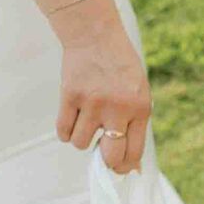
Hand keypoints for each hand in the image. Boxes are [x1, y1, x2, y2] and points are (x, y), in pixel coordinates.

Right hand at [55, 2, 150, 176]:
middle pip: (110, 156)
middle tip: (99, 152)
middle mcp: (118, 108)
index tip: (118, 168)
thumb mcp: (138, 91)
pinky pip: (63, 131)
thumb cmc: (119, 65)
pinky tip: (72, 117)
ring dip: (82, 138)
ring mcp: (92, 103)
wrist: (95, 35)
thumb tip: (130, 164)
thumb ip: (135, 123)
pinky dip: (66, 130)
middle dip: (104, 161)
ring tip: (86, 120)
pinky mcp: (70, 96)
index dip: (124, 166)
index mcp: (140, 108)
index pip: (134, 152)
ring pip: (81, 144)